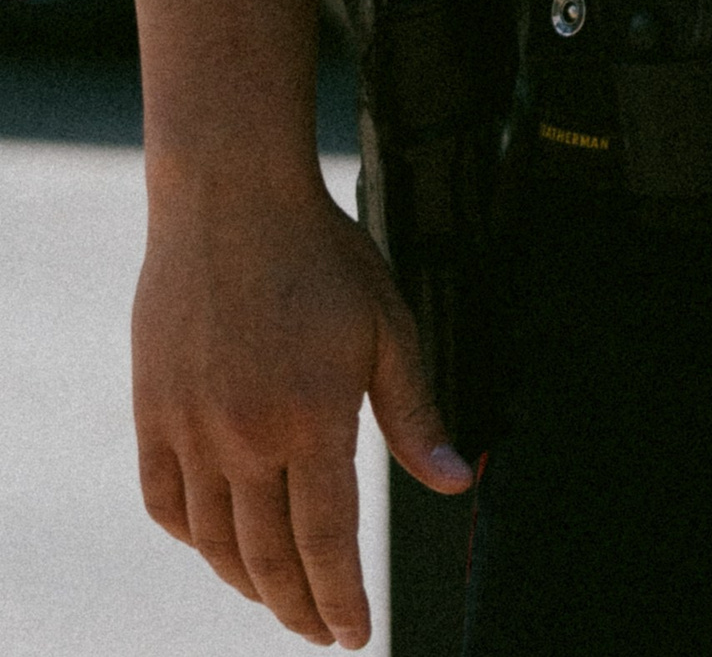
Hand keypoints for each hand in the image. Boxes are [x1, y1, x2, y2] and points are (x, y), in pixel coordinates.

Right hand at [133, 173, 471, 647]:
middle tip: (320, 631)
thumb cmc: (322, 255)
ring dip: (247, 583)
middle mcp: (245, 437)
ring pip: (214, 542)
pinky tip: (215, 546)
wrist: (232, 198)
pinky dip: (192, 537)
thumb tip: (458, 481)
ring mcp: (191, 428)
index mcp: (312, 420)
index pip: (329, 542)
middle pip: (270, 557)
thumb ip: (416, 415)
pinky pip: (165, 502)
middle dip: (299, 608)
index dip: (342, 599)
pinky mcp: (153, 411)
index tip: (353, 635)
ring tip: (277, 598)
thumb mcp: (389, 328)